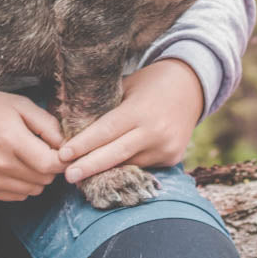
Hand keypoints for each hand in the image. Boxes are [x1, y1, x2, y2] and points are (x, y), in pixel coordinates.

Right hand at [0, 88, 64, 199]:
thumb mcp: (20, 105)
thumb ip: (47, 124)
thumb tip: (65, 146)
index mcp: (11, 140)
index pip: (50, 164)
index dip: (62, 159)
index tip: (62, 150)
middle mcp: (0, 164)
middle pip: (44, 179)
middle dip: (50, 166)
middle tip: (42, 149)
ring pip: (32, 190)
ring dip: (37, 176)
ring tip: (27, 156)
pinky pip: (17, 196)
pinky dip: (23, 184)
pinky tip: (15, 166)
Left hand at [59, 59, 203, 183]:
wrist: (192, 85)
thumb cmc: (152, 81)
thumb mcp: (128, 86)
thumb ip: (108, 105)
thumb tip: (77, 121)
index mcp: (140, 110)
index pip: (106, 131)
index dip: (84, 144)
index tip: (64, 154)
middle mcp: (154, 132)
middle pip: (115, 154)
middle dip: (89, 166)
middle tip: (67, 176)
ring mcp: (165, 147)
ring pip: (128, 163)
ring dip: (105, 169)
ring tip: (82, 174)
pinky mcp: (173, 158)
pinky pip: (143, 165)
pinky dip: (125, 166)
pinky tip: (109, 170)